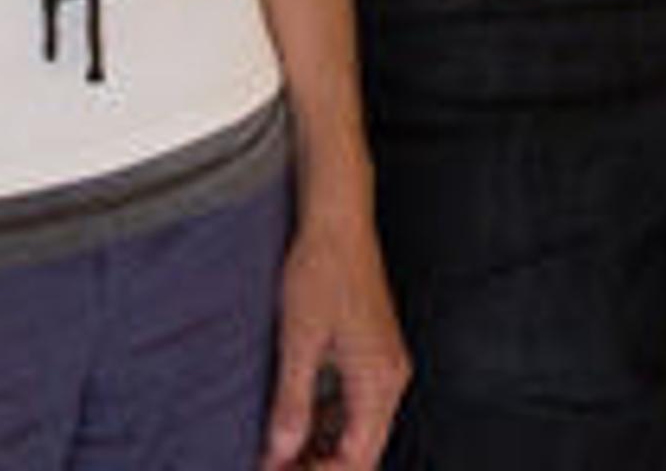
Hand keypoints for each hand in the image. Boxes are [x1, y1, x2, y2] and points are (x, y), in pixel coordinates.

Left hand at [263, 202, 407, 467]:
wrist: (338, 220)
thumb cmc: (320, 269)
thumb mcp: (298, 339)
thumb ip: (292, 400)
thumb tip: (282, 450)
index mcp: (378, 381)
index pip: (358, 457)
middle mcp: (390, 378)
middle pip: (363, 449)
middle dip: (321, 465)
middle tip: (275, 466)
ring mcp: (385, 365)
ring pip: (360, 429)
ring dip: (324, 446)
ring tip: (281, 452)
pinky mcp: (374, 352)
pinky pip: (356, 404)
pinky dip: (329, 421)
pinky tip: (297, 421)